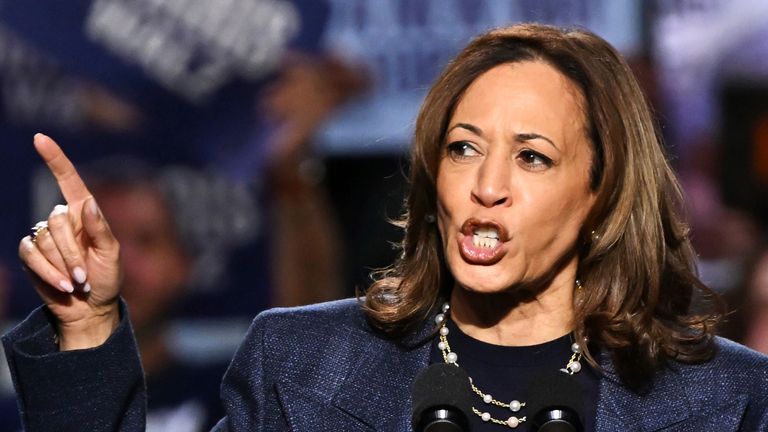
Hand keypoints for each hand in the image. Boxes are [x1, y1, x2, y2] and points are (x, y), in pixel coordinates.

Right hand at [18, 134, 120, 349]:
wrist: (90, 308)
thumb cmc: (107, 279)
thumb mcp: (112, 254)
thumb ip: (100, 229)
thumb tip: (88, 203)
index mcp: (85, 213)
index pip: (69, 180)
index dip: (55, 158)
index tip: (40, 137)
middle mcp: (63, 221)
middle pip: (56, 219)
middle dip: (72, 251)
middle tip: (86, 272)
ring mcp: (45, 237)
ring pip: (43, 239)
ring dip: (63, 265)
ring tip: (77, 280)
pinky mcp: (31, 255)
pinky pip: (31, 255)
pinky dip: (48, 272)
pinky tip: (63, 285)